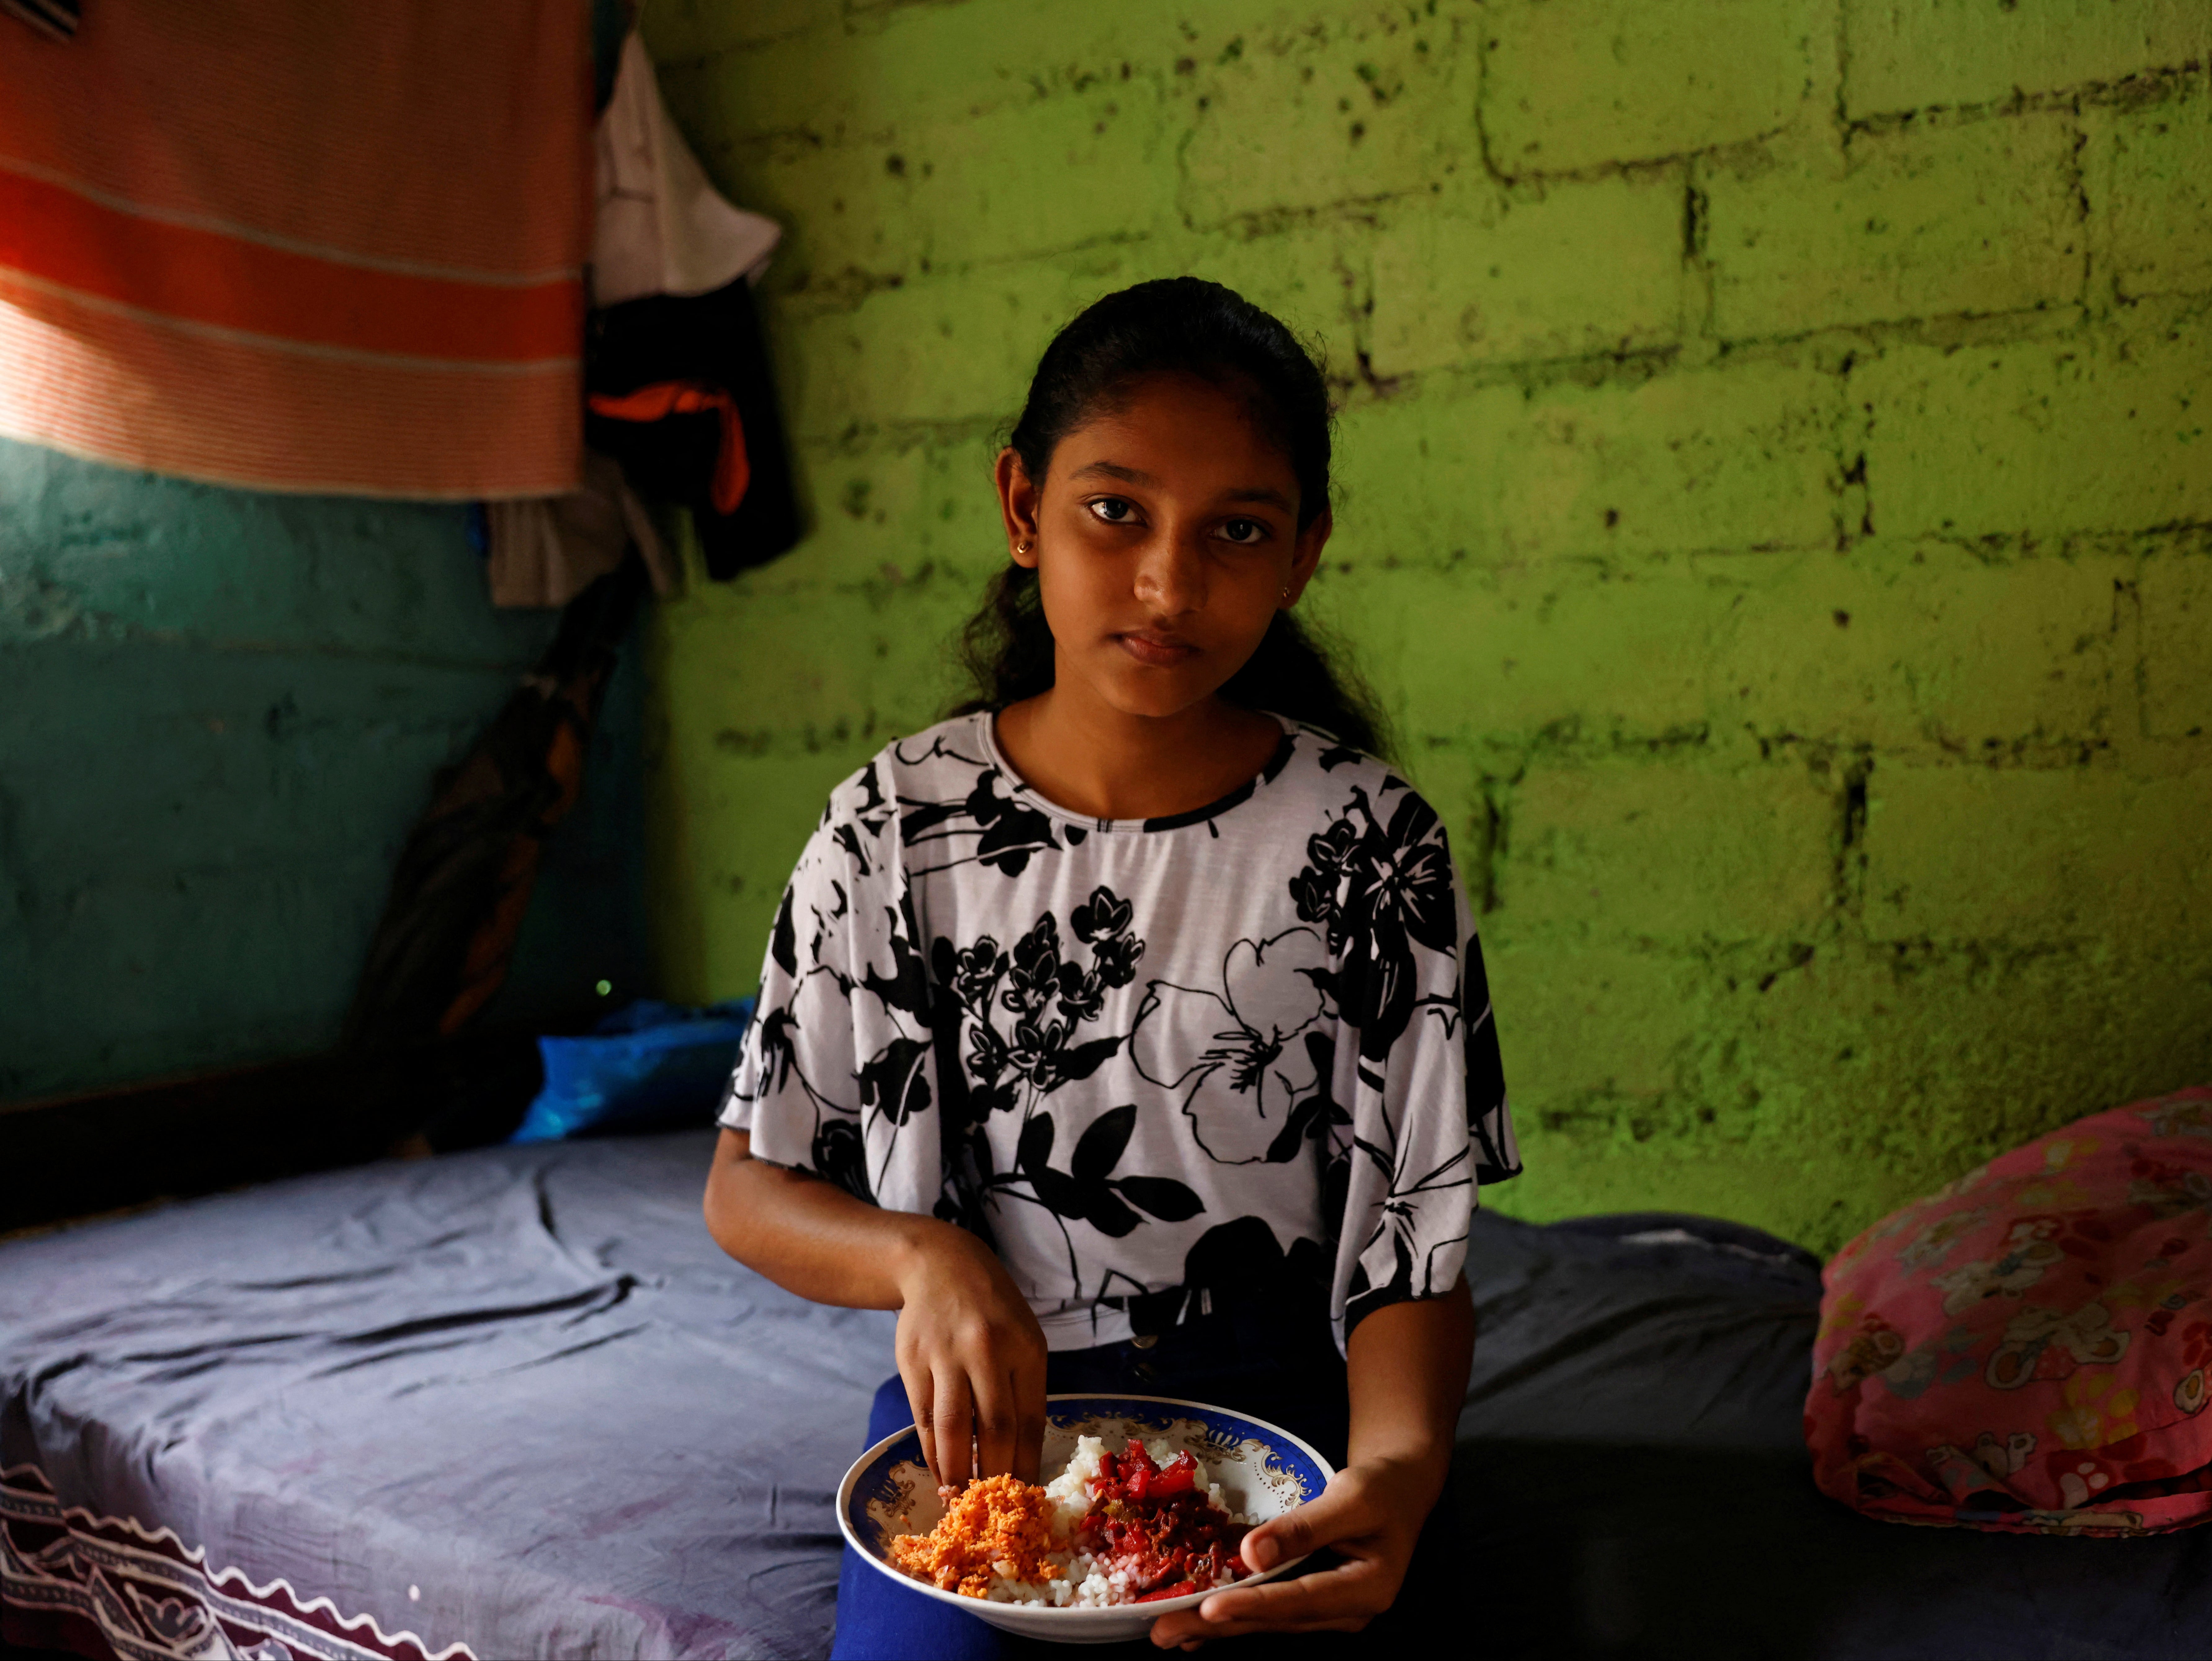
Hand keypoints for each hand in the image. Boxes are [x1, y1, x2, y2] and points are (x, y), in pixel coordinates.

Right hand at [893, 1226, 1048, 1489]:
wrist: (939, 1266)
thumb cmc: (993, 1311)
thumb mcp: (1024, 1339)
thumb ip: (1024, 1391)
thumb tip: (1021, 1458)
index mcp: (1024, 1348)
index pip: (1028, 1419)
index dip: (1026, 1464)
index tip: (1026, 1498)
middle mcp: (986, 1351)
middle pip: (993, 1429)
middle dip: (994, 1476)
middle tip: (994, 1509)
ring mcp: (946, 1356)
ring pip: (951, 1429)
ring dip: (957, 1472)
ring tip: (963, 1501)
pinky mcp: (913, 1362)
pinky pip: (922, 1419)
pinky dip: (932, 1453)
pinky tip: (940, 1472)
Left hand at [1146, 1458, 1434, 1648]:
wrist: (1398, 1491)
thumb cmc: (1382, 1491)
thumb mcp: (1352, 1499)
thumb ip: (1305, 1528)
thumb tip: (1251, 1555)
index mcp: (1364, 1591)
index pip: (1299, 1600)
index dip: (1252, 1605)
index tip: (1209, 1609)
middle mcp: (1345, 1612)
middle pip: (1273, 1619)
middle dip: (1218, 1625)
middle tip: (1163, 1631)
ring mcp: (1327, 1611)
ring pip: (1265, 1621)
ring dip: (1216, 1627)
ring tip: (1166, 1633)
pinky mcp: (1310, 1601)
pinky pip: (1266, 1612)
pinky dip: (1232, 1618)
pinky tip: (1196, 1627)